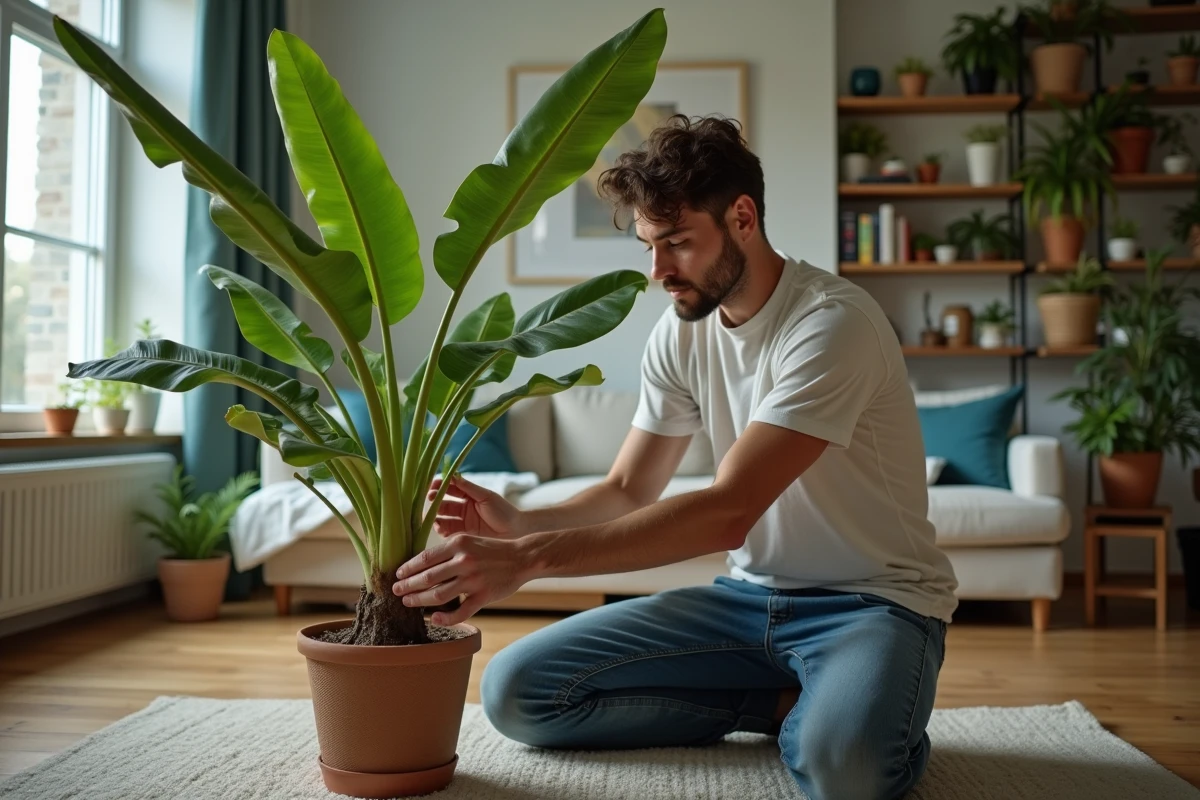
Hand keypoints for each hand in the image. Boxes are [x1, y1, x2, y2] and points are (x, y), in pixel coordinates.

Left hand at [393, 534, 532, 624]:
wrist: (522, 557)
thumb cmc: (492, 549)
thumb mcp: (469, 540)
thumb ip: (448, 550)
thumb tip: (421, 564)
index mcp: (458, 544)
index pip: (425, 558)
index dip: (408, 568)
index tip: (398, 575)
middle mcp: (464, 561)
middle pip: (428, 578)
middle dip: (408, 586)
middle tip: (396, 591)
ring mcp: (474, 580)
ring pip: (439, 595)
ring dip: (420, 601)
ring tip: (409, 602)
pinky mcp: (484, 596)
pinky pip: (461, 612)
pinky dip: (446, 618)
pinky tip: (434, 619)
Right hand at [427, 475, 524, 538]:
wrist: (516, 532)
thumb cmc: (504, 511)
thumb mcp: (486, 496)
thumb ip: (468, 487)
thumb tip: (451, 475)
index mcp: (468, 495)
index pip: (450, 488)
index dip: (440, 486)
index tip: (432, 486)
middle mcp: (462, 508)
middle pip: (443, 503)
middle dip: (434, 501)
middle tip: (431, 500)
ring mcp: (462, 522)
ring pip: (442, 518)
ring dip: (436, 516)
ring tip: (435, 517)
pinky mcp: (463, 535)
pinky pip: (447, 532)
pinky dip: (441, 529)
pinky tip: (440, 528)